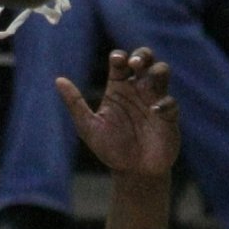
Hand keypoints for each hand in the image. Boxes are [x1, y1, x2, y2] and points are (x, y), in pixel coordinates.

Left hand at [55, 48, 180, 181]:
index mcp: (118, 88)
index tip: (116, 60)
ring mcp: (154, 100)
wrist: (132, 173)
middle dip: (142, 55)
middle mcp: (137, 89)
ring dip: (157, 71)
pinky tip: (154, 110)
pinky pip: (170, 102)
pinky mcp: (168, 115)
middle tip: (135, 63)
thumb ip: (75, 103)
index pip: (120, 62)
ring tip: (146, 80)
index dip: (119, 57)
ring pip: (161, 72)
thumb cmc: (110, 149)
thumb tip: (58, 80)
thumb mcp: (88, 127)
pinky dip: (164, 103)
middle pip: (145, 59)